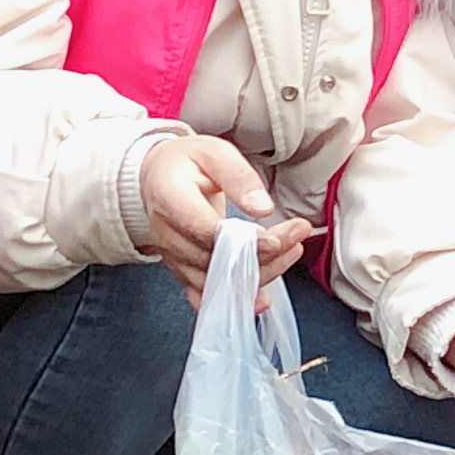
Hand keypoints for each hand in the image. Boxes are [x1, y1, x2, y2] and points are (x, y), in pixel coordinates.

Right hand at [139, 134, 310, 308]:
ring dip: (258, 273)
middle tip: (297, 236)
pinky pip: (206, 294)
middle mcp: (167, 234)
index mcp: (170, 199)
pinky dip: (234, 299)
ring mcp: (173, 257)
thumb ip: (238, 177)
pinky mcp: (182, 270)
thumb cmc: (186, 163)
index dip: (241, 242)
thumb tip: (261, 208)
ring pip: (216, 281)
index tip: (274, 240)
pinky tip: (259, 301)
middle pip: (214, 260)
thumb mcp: (215, 153)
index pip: (205, 231)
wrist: (157, 176)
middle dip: (262, 255)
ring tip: (292, 251)